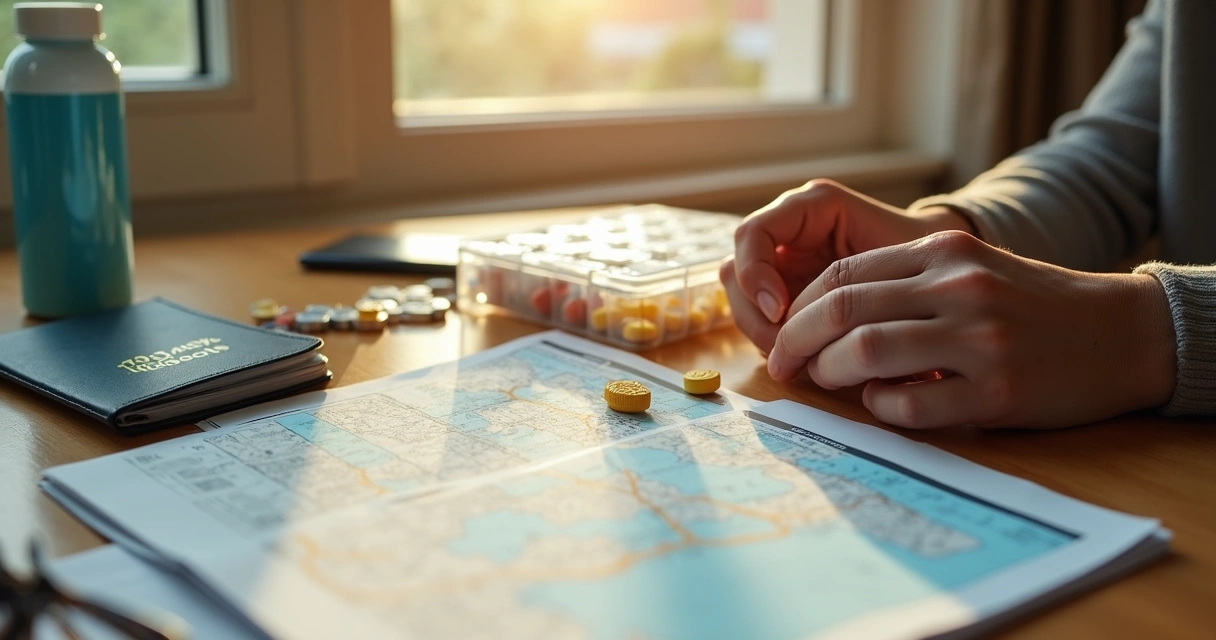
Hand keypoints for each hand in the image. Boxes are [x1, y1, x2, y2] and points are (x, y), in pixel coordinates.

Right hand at [720, 180, 970, 354]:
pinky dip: (776, 344)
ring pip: (742, 302)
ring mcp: (782, 266)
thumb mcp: (898, 262)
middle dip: (756, 315)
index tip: (782, 312)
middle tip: (786, 349)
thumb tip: (800, 319)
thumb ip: (853, 279)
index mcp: (813, 208)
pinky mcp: (784, 297)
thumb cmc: (925, 261)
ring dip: (764, 334)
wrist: (942, 277)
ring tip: (802, 359)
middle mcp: (789, 233)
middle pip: (737, 273)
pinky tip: (809, 359)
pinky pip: (760, 323)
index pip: (753, 234)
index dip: (757, 275)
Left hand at [768, 230, 1176, 428]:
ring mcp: (979, 339)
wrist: (1121, 333)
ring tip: (829, 383)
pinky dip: (881, 407)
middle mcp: (958, 288)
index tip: (783, 335)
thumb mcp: (969, 269)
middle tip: (784, 367)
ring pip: (866, 353)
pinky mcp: (998, 391)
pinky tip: (883, 404)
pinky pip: (910, 404)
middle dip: (797, 342)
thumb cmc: (1030, 305)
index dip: (799, 309)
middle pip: (841, 310)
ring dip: (831, 374)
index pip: (842, 275)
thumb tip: (819, 316)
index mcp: (942, 251)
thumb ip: (903, 281)